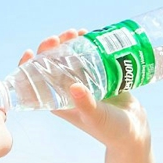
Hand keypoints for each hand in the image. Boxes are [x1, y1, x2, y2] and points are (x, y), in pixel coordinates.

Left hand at [18, 29, 150, 151]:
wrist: (135, 131)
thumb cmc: (111, 130)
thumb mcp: (96, 118)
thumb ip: (86, 104)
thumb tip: (74, 87)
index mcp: (58, 101)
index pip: (35, 83)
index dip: (28, 67)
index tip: (30, 51)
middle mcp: (67, 90)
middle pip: (51, 65)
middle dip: (52, 48)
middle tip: (60, 37)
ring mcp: (82, 81)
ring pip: (69, 57)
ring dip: (69, 43)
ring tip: (77, 32)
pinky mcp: (98, 75)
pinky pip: (88, 56)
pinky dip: (86, 44)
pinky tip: (89, 34)